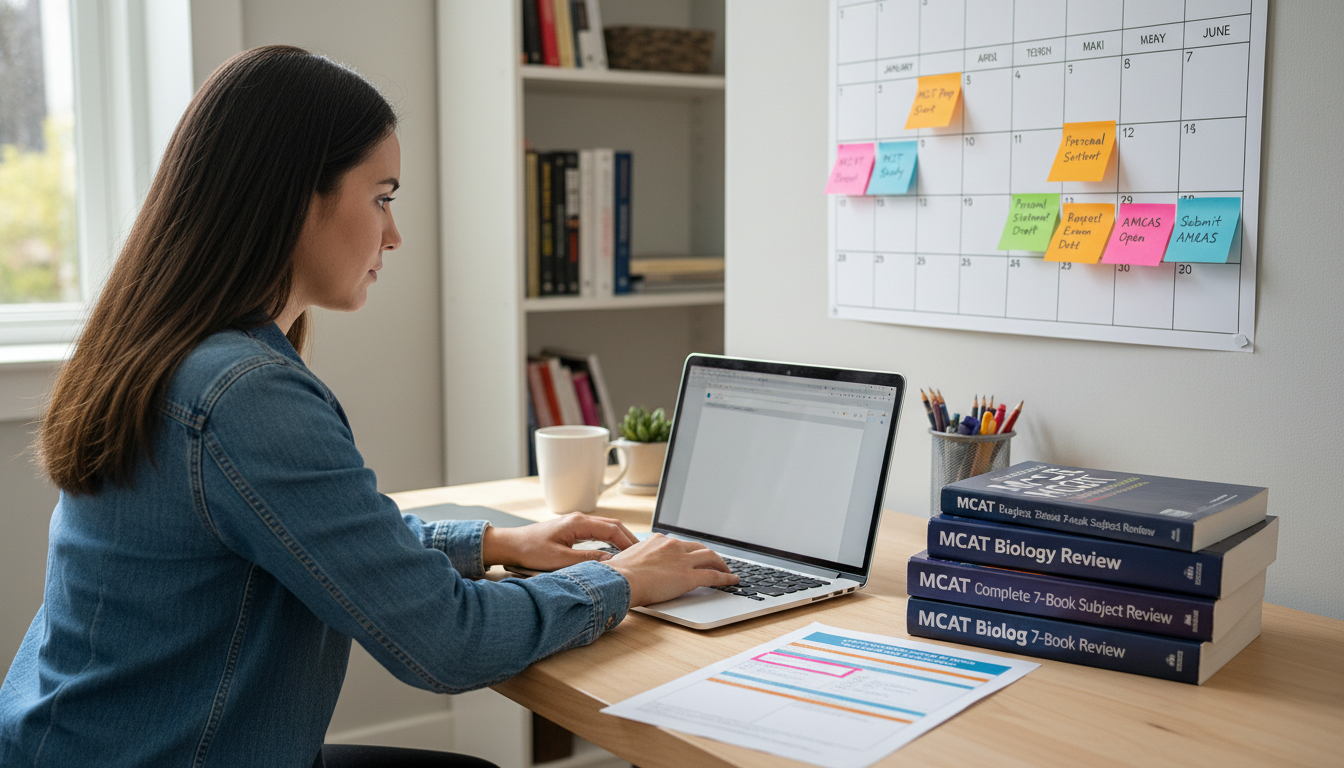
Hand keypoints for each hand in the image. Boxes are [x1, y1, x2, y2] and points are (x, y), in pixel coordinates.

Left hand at [481, 513, 638, 571]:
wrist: (511, 545)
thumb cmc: (530, 550)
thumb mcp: (560, 560)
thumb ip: (587, 560)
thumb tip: (610, 562)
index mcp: (578, 523)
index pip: (612, 529)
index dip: (628, 541)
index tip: (639, 554)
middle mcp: (579, 519)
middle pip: (612, 525)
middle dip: (628, 539)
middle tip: (641, 554)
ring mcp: (575, 523)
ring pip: (605, 528)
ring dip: (619, 539)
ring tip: (631, 554)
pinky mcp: (571, 530)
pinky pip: (597, 532)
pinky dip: (609, 540)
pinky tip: (612, 551)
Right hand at [601, 534, 738, 606]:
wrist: (620, 581)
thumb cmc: (618, 575)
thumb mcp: (627, 559)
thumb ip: (637, 561)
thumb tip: (633, 568)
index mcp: (657, 541)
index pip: (680, 544)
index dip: (690, 551)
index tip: (693, 555)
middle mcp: (673, 546)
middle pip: (699, 547)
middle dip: (709, 554)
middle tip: (715, 561)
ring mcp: (682, 560)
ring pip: (711, 558)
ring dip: (722, 564)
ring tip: (727, 571)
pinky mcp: (689, 577)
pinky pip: (714, 576)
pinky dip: (726, 578)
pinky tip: (732, 581)